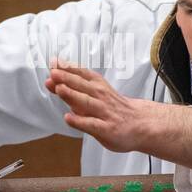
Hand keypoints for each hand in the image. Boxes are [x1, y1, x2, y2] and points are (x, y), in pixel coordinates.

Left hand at [45, 57, 162, 153]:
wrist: (141, 124)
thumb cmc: (114, 108)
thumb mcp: (96, 93)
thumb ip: (73, 89)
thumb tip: (51, 81)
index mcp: (98, 86)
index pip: (81, 73)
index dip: (67, 67)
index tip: (54, 62)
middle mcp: (100, 96)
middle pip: (82, 86)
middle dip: (67, 78)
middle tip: (53, 73)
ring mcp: (103, 112)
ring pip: (86, 102)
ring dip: (72, 95)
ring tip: (59, 89)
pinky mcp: (106, 129)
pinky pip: (91, 124)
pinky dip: (80, 121)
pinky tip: (68, 118)